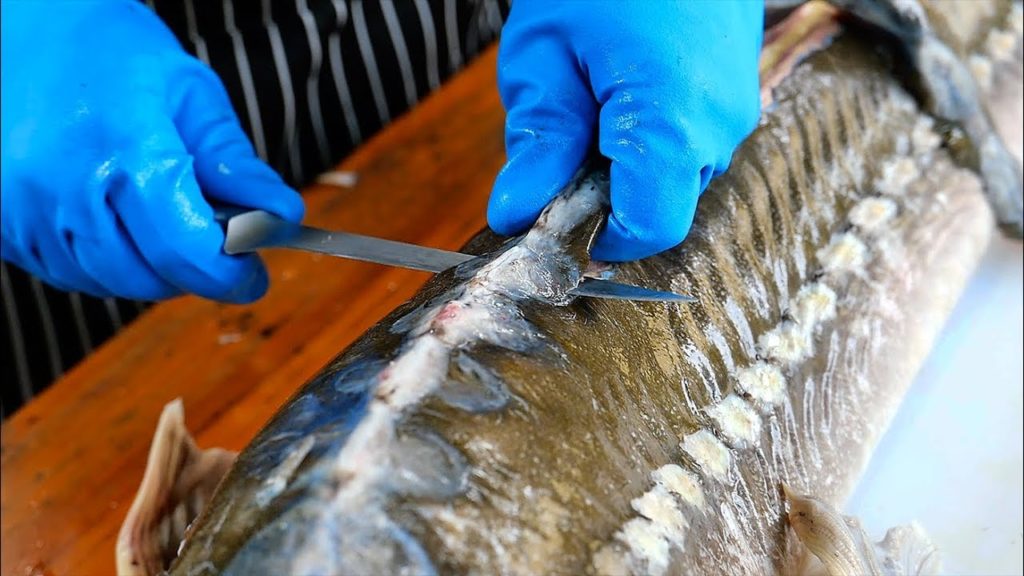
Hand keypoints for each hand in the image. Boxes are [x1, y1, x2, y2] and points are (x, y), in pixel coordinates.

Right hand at [1, 0, 303, 302]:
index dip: (227, 275)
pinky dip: (104, 263)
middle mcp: (63, 184)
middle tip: (218, 248)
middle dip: (194, 274)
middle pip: (148, 274)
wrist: (18, 25)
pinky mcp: (0, 222)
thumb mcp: (190, 93)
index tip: (252, 278)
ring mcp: (22, 208)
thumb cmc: (110, 49)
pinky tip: (119, 222)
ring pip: (106, 281)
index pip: (185, 247)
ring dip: (150, 271)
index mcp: (123, 146)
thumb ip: (236, 164)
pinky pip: (65, 271)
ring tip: (166, 224)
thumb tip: (281, 215)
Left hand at [488, 0, 762, 260]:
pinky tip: (621, 88)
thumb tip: (517, 216)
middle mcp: (720, 126)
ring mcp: (736, 109)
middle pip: (660, 205)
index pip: (648, 229)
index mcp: (673, 120)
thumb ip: (537, 143)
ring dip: (627, 161)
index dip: (598, 238)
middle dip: (605, 193)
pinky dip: (650, 136)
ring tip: (592, 98)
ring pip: (674, 175)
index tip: (555, 217)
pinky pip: (690, 142)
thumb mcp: (545, 55)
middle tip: (562, 136)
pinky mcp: (736, 95)